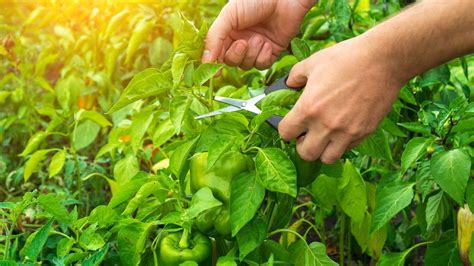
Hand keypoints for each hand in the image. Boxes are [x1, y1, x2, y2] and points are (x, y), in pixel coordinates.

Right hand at [202, 0, 314, 69]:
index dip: (215, 63)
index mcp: (228, 31)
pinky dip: (264, 57)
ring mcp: (256, 47)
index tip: (216, 72)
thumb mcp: (229, 15)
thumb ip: (215, 37)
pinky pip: (262, 65)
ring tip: (259, 38)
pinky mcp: (271, 52)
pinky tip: (268, 44)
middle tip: (243, 43)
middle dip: (236, 56)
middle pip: (231, 62)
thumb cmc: (254, 1)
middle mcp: (241, 41)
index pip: (217, 52)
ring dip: (252, 54)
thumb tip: (206, 60)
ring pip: (247, 65)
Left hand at [279, 37, 406, 163]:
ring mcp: (347, 132)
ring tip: (324, 136)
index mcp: (308, 108)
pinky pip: (348, 149)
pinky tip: (341, 129)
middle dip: (302, 145)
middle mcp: (326, 125)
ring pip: (327, 158)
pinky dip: (341, 144)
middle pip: (305, 154)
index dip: (285, 129)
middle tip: (306, 134)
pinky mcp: (364, 132)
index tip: (291, 124)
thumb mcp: (313, 62)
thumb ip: (295, 76)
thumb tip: (288, 85)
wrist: (383, 60)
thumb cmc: (346, 58)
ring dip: (322, 150)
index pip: (285, 133)